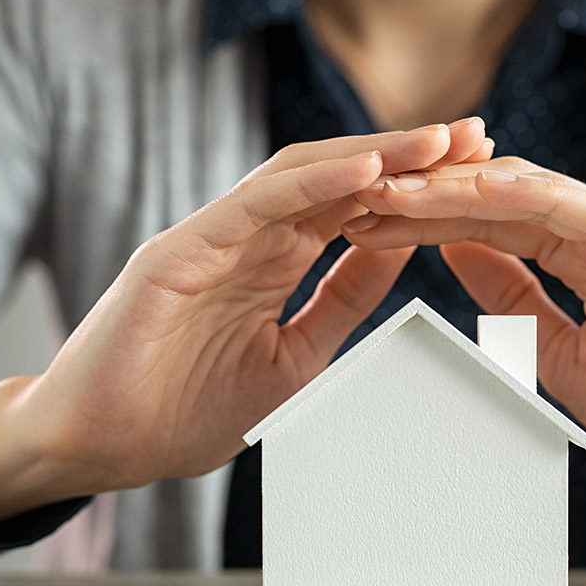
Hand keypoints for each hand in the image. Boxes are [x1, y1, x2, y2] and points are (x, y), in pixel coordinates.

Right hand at [0, 121, 492, 528]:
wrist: (103, 448)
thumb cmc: (185, 410)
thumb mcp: (296, 356)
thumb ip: (342, 300)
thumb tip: (400, 249)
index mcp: (274, 262)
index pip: (355, 207)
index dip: (417, 186)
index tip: (482, 175)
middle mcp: (247, 238)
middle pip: (339, 178)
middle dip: (409, 155)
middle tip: (477, 136)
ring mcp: (212, 239)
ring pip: (302, 177)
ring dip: (373, 154)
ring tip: (438, 142)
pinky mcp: (178, 252)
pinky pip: (254, 207)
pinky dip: (312, 185)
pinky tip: (368, 170)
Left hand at [345, 159, 585, 529]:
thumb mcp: (565, 356)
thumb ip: (518, 303)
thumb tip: (459, 260)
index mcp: (579, 263)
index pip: (485, 231)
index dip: (421, 225)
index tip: (360, 225)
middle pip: (496, 205)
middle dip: (424, 198)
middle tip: (356, 194)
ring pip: (531, 196)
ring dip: (459, 189)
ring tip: (395, 187)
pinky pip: (585, 216)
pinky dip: (527, 199)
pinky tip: (475, 192)